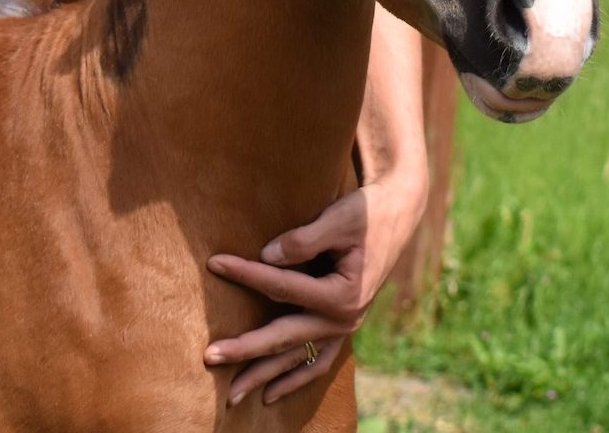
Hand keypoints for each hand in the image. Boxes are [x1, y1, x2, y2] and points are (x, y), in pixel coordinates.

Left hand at [203, 172, 425, 406]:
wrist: (398, 215)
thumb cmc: (367, 213)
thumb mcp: (338, 220)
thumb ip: (303, 241)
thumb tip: (266, 257)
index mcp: (344, 294)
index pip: (283, 287)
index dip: (246, 274)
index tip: (215, 263)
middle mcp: (345, 319)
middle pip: (285, 336)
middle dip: (246, 348)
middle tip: (210, 356)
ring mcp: (345, 329)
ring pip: (298, 358)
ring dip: (265, 376)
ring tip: (233, 396)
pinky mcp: (344, 327)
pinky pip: (318, 362)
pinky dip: (295, 379)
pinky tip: (271, 395)